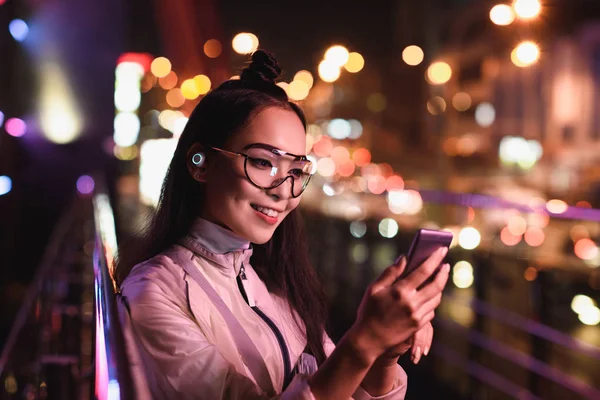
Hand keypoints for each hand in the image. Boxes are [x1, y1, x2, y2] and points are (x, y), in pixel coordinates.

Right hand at [349, 247, 449, 363]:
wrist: (369, 339)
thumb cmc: (369, 311)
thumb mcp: (374, 289)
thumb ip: (390, 272)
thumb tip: (404, 258)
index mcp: (400, 291)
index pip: (424, 271)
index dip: (435, 258)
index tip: (442, 249)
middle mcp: (412, 303)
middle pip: (436, 285)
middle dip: (443, 273)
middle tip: (446, 265)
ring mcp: (417, 316)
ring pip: (436, 298)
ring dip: (439, 287)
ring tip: (438, 279)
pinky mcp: (418, 326)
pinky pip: (431, 311)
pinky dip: (431, 302)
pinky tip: (428, 297)